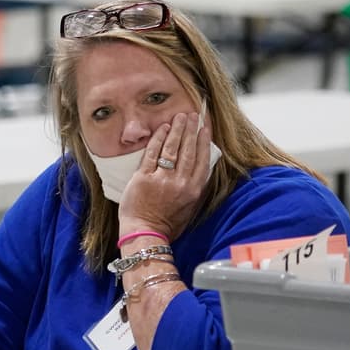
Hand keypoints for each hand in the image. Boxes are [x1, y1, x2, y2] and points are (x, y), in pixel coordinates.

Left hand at [118, 112, 210, 240]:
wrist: (145, 234)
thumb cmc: (167, 224)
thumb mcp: (189, 208)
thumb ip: (194, 188)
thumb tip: (199, 169)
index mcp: (193, 191)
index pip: (202, 160)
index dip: (204, 142)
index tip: (205, 128)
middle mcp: (180, 183)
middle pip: (188, 150)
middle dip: (191, 130)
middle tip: (193, 115)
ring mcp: (162, 179)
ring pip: (172, 148)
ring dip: (177, 129)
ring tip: (180, 117)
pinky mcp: (144, 177)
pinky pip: (153, 152)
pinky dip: (158, 138)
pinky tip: (163, 128)